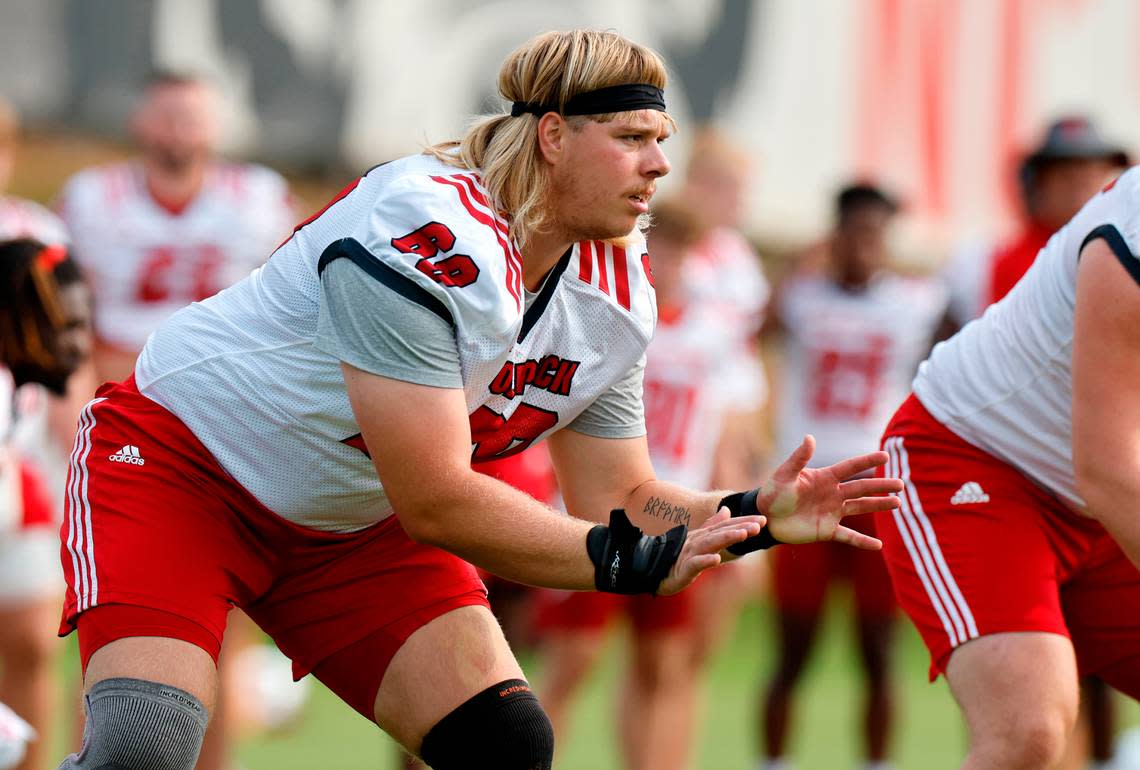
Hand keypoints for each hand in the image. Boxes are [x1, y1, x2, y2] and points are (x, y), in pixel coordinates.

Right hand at [656, 508, 765, 595]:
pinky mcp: (683, 568)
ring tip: (744, 535)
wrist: (653, 570)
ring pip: (710, 543)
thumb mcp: (698, 540)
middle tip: (759, 525)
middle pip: (722, 532)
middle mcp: (698, 541)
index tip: (763, 520)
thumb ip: (712, 525)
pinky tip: (716, 559)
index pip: (726, 526)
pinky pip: (694, 564)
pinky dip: (705, 560)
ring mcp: (690, 553)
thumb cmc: (677, 556)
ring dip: (727, 537)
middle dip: (741, 527)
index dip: (744, 522)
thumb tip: (727, 510)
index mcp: (703, 535)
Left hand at [758, 435, 901, 549]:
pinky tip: (878, 546)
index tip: (885, 457)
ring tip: (898, 503)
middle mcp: (833, 494)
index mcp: (824, 478)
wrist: (764, 518)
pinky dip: (863, 541)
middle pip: (861, 488)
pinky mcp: (827, 530)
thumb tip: (810, 437)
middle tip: (901, 484)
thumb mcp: (784, 475)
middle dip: (881, 486)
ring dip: (878, 505)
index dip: (867, 461)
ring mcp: (832, 512)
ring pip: (860, 507)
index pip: (850, 467)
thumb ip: (798, 458)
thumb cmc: (773, 493)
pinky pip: (849, 536)